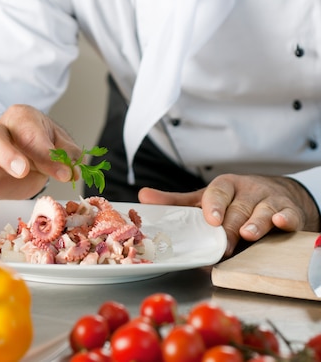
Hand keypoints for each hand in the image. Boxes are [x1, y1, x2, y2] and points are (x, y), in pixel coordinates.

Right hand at [0, 104, 81, 198]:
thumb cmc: (42, 148)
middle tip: (22, 169)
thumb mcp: (60, 147)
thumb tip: (72, 168)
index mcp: (22, 117)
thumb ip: (67, 156)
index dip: (47, 153)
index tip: (64, 172)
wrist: (29, 160)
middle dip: (7, 152)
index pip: (30, 132)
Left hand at [138, 173, 320, 255]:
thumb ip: (178, 203)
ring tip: (247, 234)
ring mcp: (269, 200)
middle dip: (230, 227)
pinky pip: (288, 215)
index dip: (214, 204)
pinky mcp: (288, 211)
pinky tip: (280, 223)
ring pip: (262, 211)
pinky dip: (285, 219)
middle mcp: (247, 191)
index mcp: (225, 186)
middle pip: (238, 209)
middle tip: (224, 244)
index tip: (211, 219)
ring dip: (256, 223)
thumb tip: (143, 197)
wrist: (273, 194)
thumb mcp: (206, 199)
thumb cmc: (234, 201)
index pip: (218, 192)